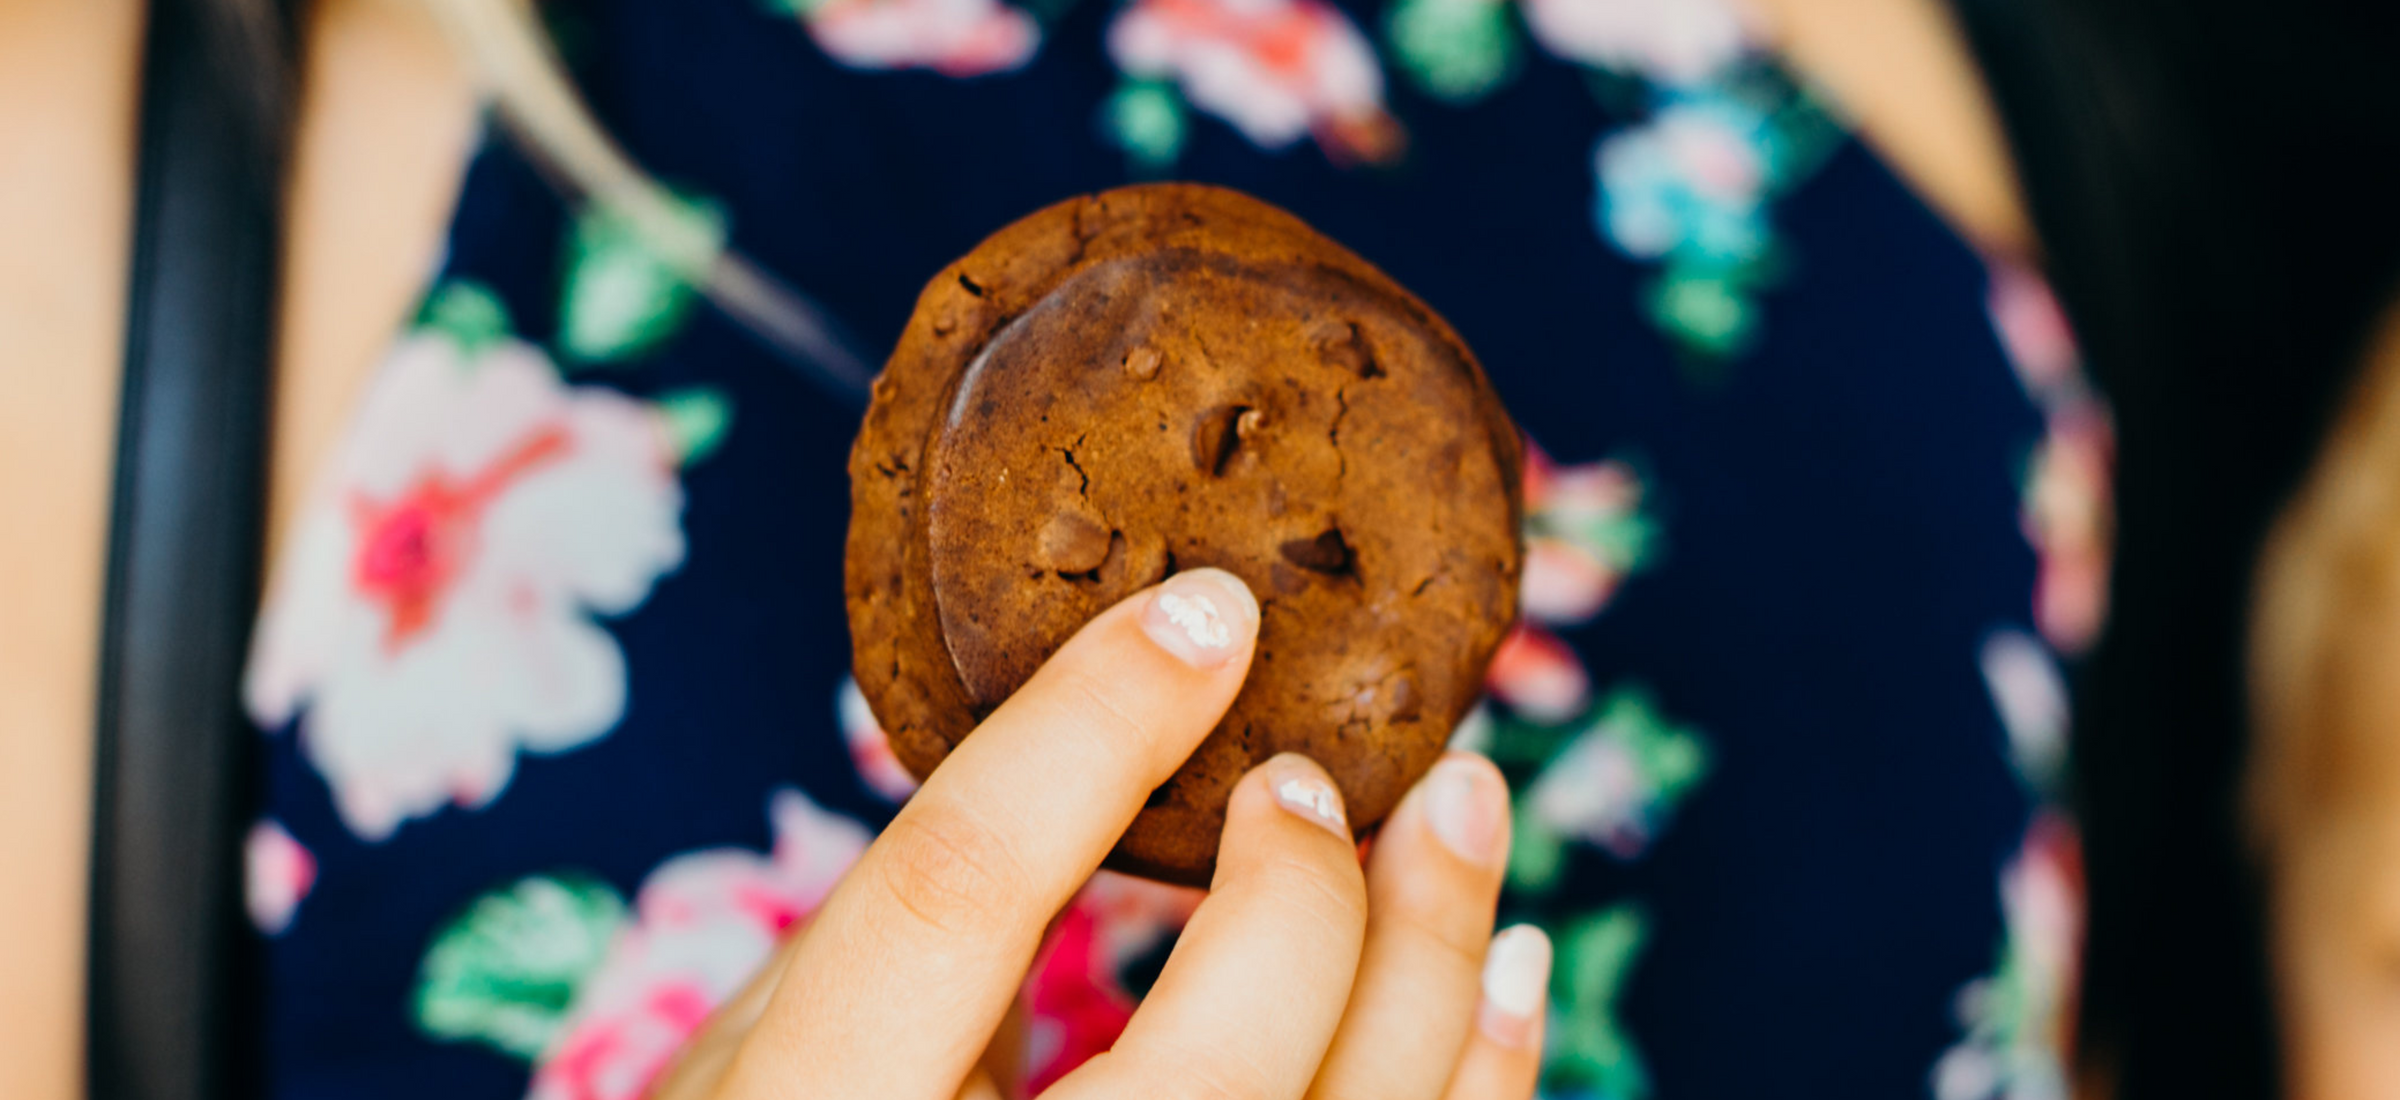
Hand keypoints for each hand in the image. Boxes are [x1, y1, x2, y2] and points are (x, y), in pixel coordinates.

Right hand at [653, 569, 1551, 1099]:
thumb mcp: (765, 1054)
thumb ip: (896, 934)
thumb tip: (1094, 744)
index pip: (954, 895)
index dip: (1090, 729)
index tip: (1203, 612)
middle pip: (1210, 1061)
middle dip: (1304, 892)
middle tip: (1313, 777)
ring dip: (1439, 963)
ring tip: (1466, 810)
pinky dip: (1483, 1076)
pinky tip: (1502, 973)